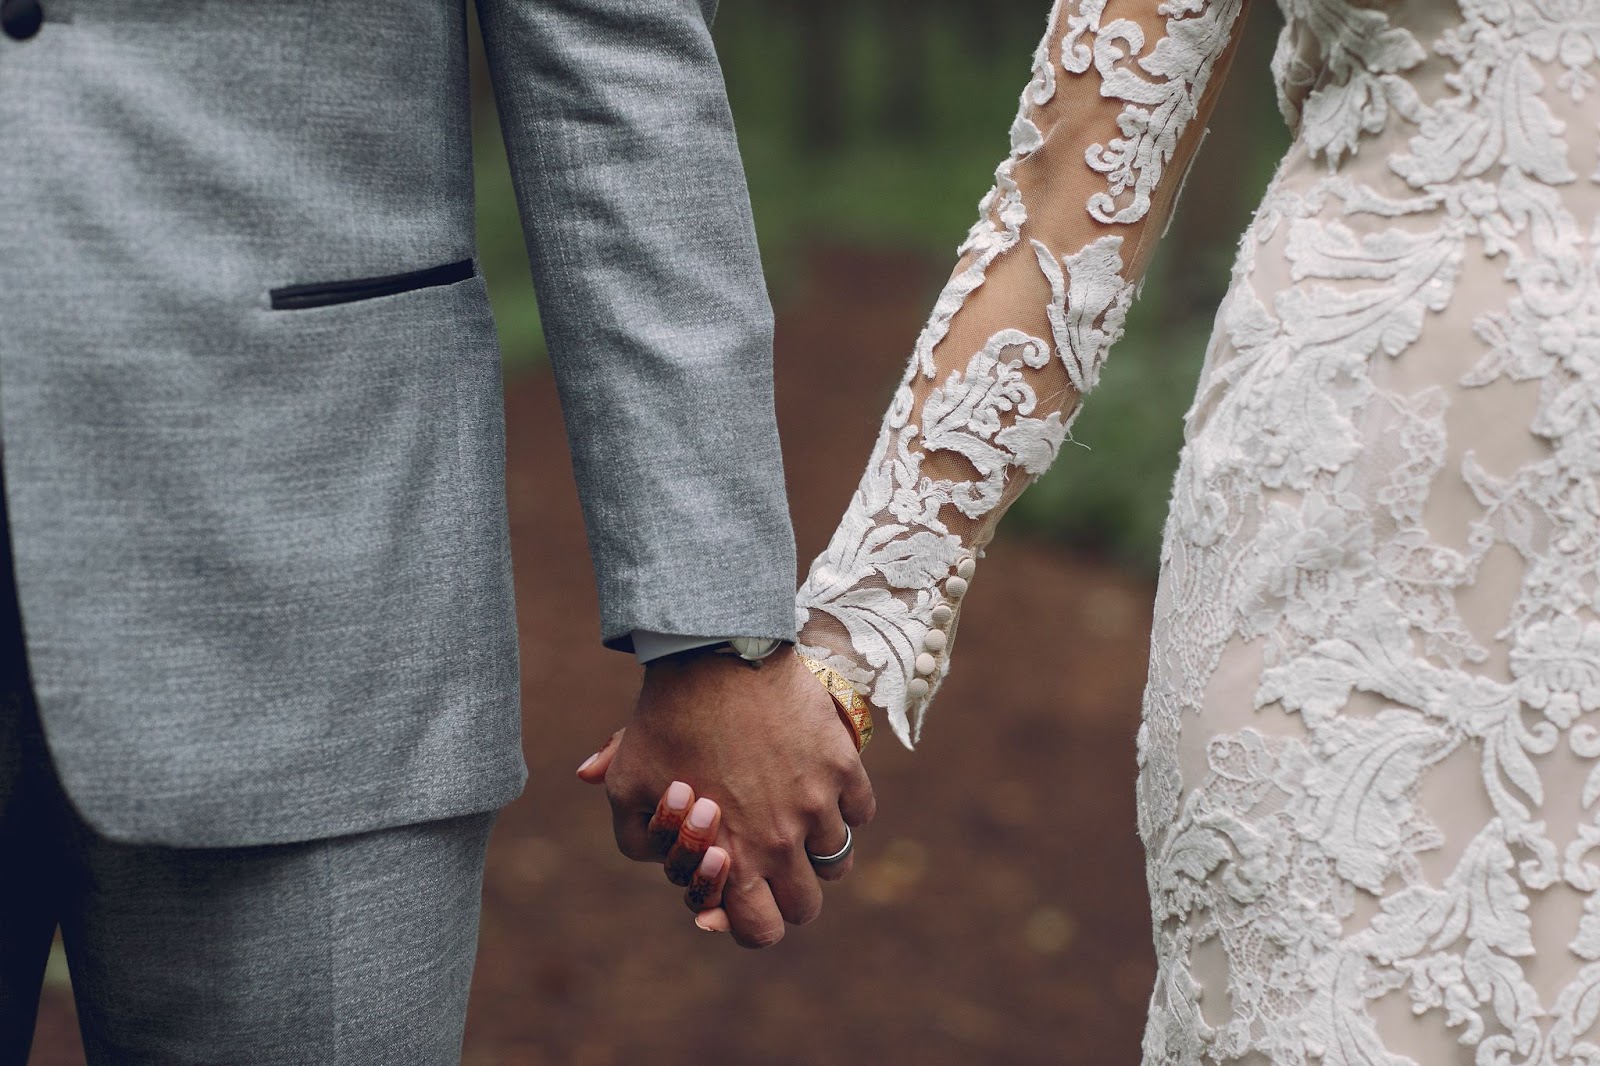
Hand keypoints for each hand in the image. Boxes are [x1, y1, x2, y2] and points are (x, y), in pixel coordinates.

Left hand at [578, 649, 874, 947]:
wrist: (713, 652)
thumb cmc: (664, 721)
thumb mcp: (627, 786)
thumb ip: (636, 837)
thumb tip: (660, 863)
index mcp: (731, 855)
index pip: (761, 931)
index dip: (751, 922)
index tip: (744, 894)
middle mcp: (781, 840)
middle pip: (807, 905)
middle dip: (788, 891)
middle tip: (771, 858)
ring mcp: (819, 803)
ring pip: (839, 859)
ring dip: (817, 847)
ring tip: (794, 815)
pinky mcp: (843, 764)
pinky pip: (861, 811)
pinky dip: (845, 807)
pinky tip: (817, 785)